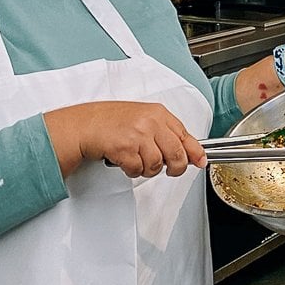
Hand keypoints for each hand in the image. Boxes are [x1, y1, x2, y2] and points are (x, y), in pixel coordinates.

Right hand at [43, 100, 206, 178]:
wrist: (84, 124)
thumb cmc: (111, 121)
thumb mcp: (143, 118)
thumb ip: (164, 132)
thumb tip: (187, 151)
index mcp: (158, 113)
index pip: (185, 134)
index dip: (195, 151)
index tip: (201, 161)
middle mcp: (151, 122)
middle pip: (176, 153)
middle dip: (176, 167)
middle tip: (171, 170)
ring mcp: (138, 135)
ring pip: (157, 164)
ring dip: (148, 169)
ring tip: (138, 161)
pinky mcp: (125, 148)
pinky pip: (138, 169)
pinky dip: (132, 170)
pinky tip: (125, 161)